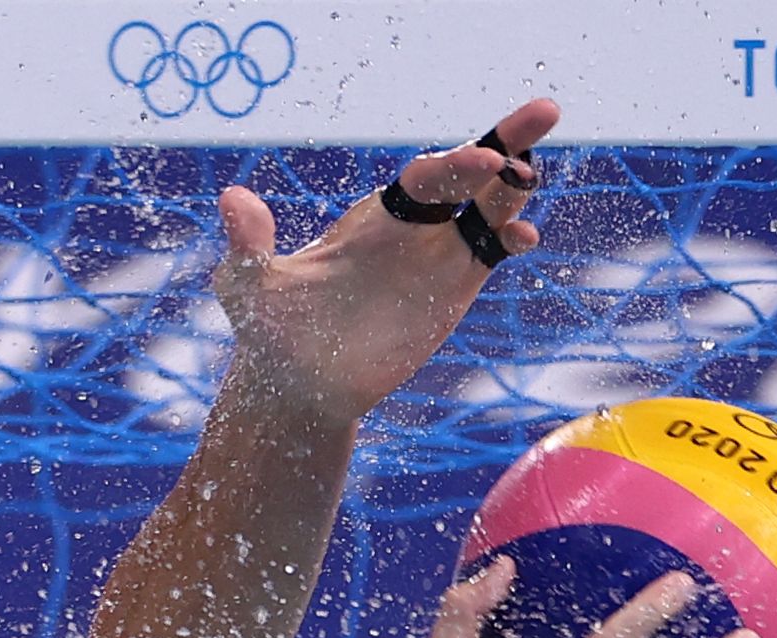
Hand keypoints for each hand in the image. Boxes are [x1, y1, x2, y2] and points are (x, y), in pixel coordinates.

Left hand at [211, 98, 555, 418]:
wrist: (297, 388)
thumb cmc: (270, 333)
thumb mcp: (249, 286)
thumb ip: (249, 244)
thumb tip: (231, 198)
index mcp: (372, 217)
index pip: (425, 177)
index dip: (455, 165)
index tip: (483, 161)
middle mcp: (411, 228)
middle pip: (467, 174)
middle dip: (504, 142)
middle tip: (545, 110)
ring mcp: (436, 258)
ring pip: (489, 208)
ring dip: (516, 188)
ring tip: (535, 172)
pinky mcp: (451, 292)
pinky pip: (490, 255)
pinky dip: (511, 239)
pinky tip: (525, 237)